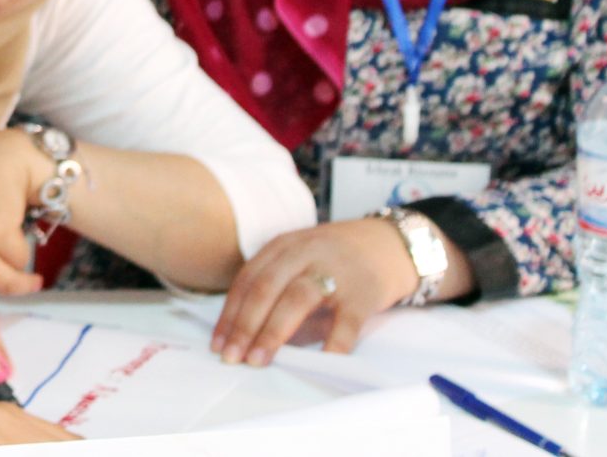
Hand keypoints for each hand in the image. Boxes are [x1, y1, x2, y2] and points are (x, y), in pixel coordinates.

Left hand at [210, 218, 420, 364]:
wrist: (389, 245)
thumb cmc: (334, 261)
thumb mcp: (300, 263)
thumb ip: (278, 293)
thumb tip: (249, 337)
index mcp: (284, 246)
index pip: (248, 279)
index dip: (230, 312)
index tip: (217, 343)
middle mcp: (305, 253)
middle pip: (267, 288)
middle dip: (244, 325)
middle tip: (231, 357)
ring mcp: (335, 271)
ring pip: (297, 299)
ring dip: (273, 332)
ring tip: (258, 360)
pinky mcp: (363, 293)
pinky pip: (345, 322)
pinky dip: (332, 344)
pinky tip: (317, 362)